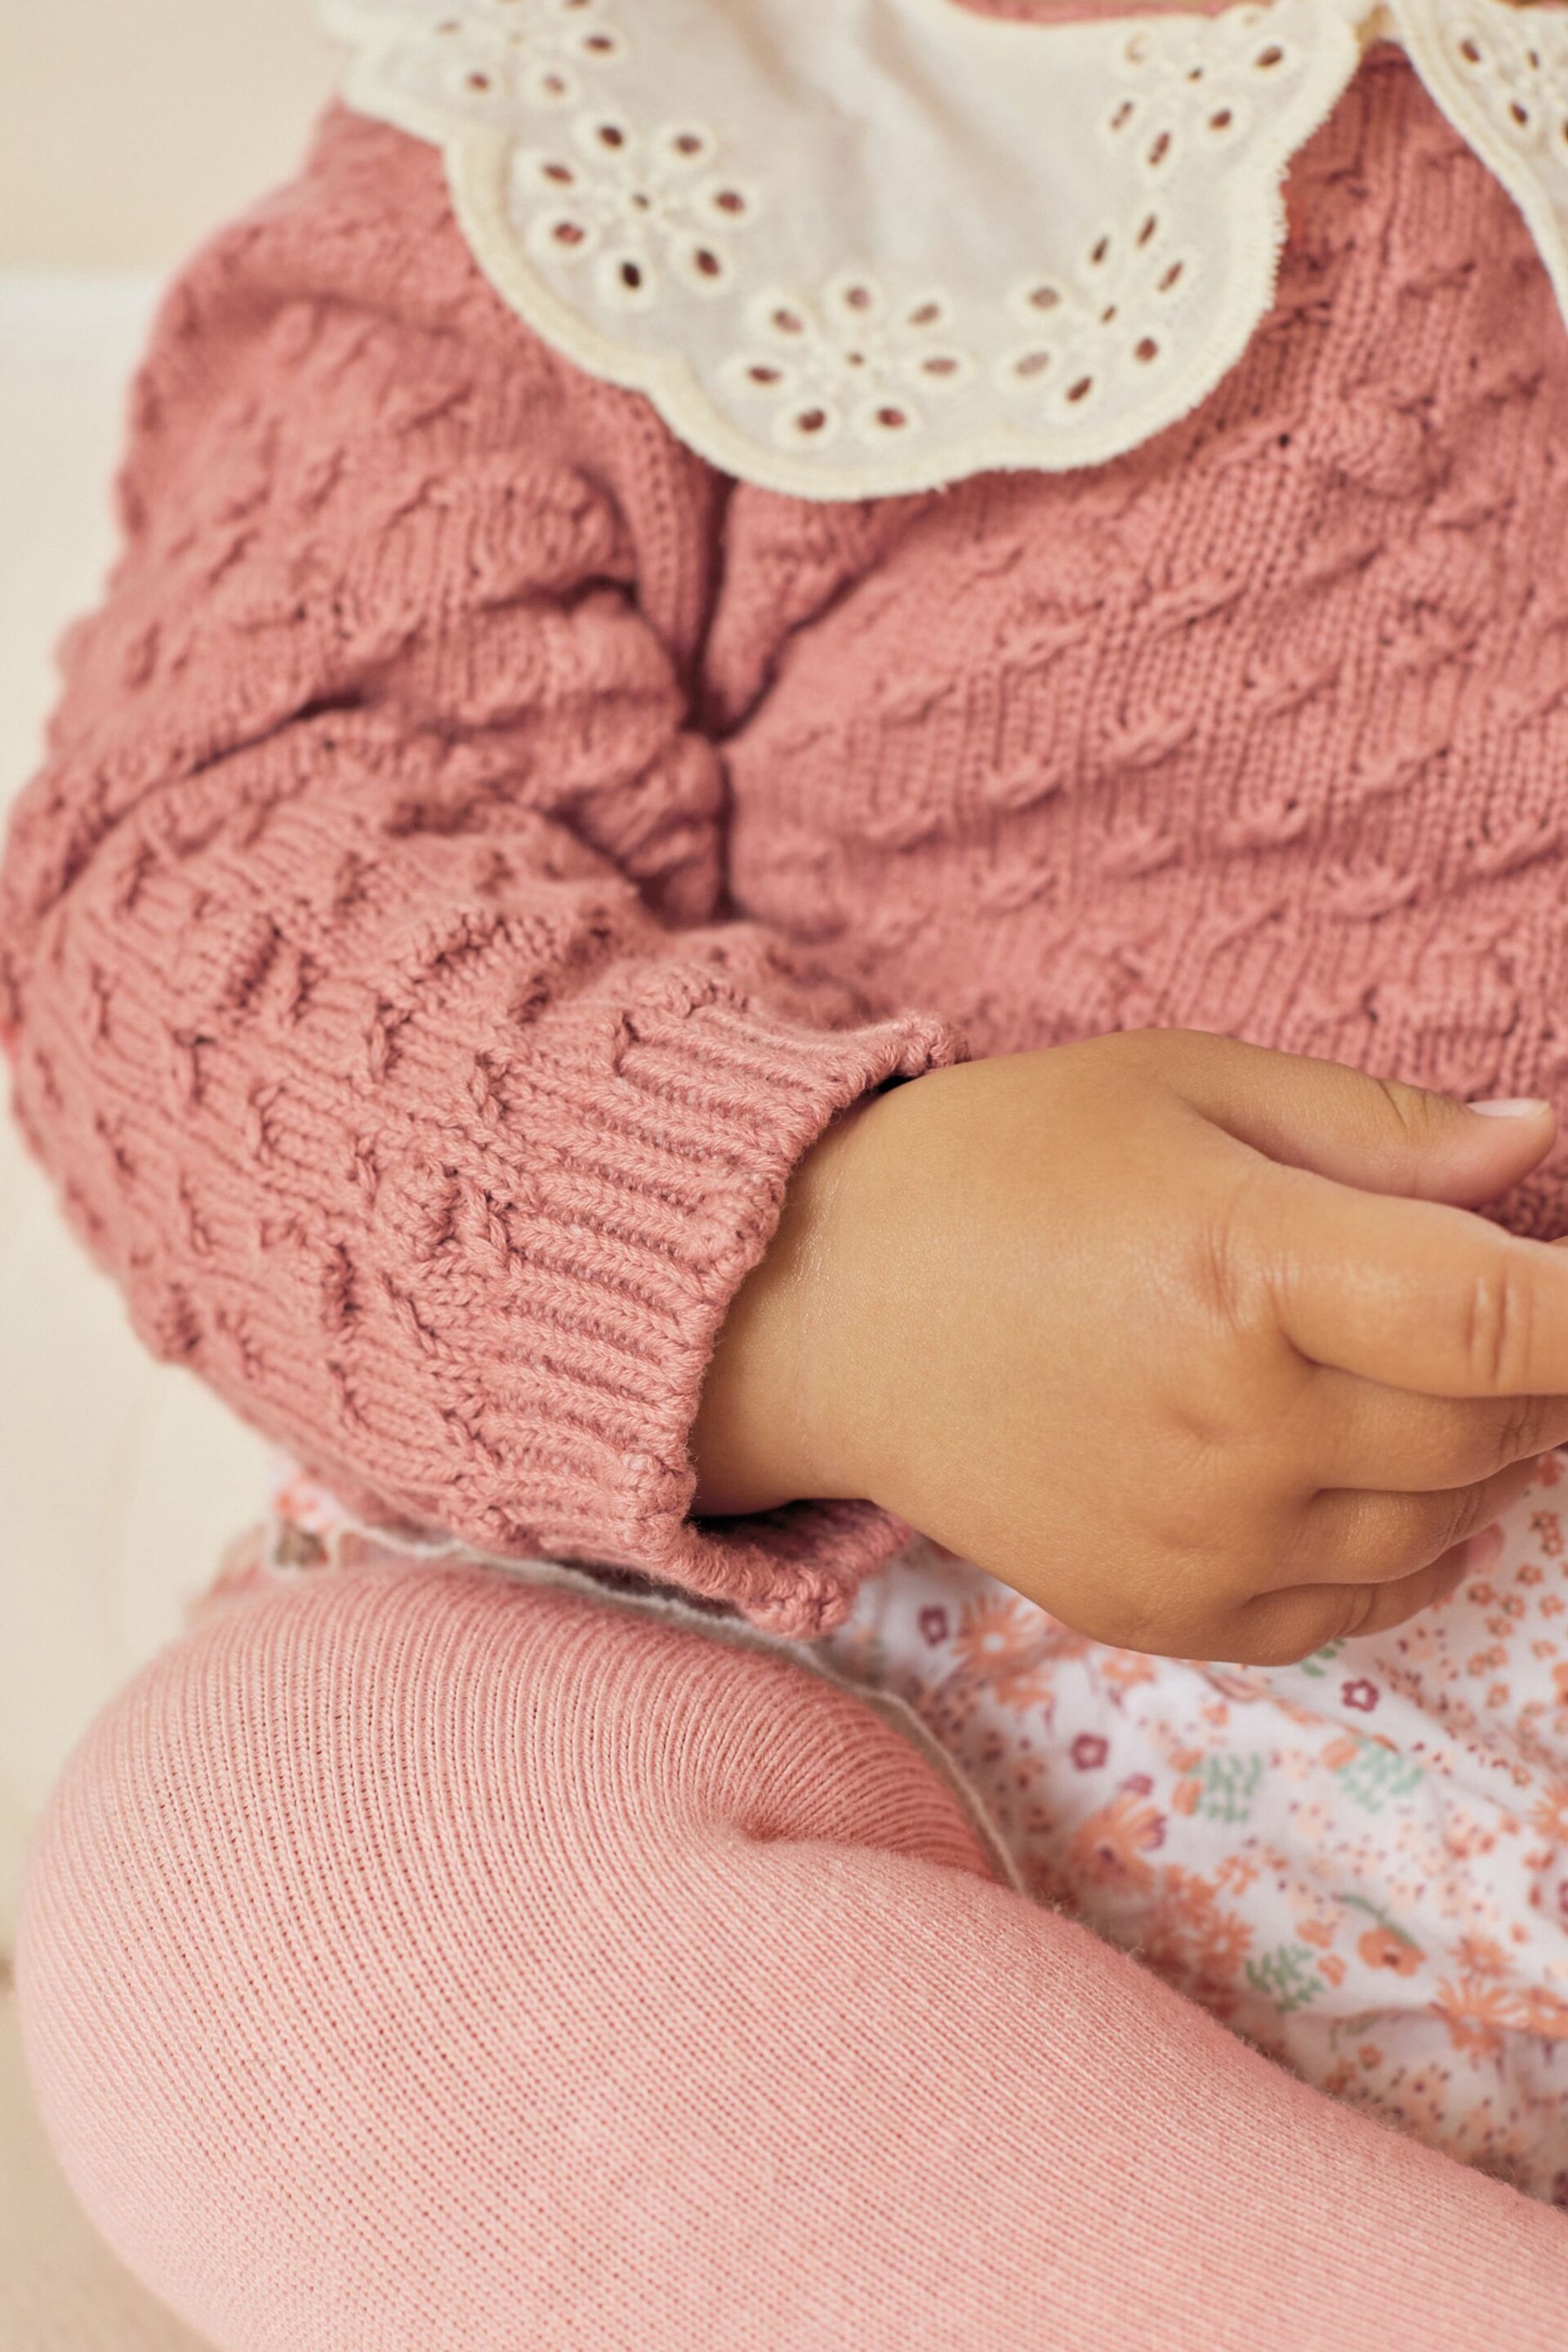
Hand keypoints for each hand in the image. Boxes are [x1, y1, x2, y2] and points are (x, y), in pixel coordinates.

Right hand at [692, 1032, 1567, 1662]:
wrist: (814, 1310)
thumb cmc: (993, 1168)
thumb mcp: (1178, 1085)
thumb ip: (1374, 1128)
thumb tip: (1535, 1147)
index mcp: (1250, 1269)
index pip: (1513, 1321)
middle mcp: (1240, 1427)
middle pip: (1499, 1425)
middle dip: (1530, 1364)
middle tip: (1480, 1298)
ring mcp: (1203, 1540)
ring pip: (1443, 1522)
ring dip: (1469, 1451)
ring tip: (1397, 1372)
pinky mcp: (1165, 1613)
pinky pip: (1357, 1608)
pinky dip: (1400, 1546)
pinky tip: (1353, 1472)